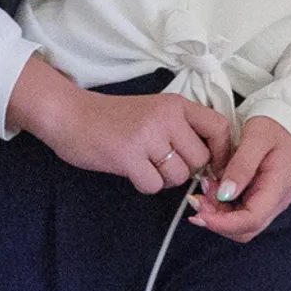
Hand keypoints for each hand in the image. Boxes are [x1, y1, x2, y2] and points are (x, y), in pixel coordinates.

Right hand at [19, 68, 230, 192]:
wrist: (69, 115)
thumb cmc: (114, 118)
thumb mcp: (155, 112)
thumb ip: (182, 130)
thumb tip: (212, 164)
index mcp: (176, 105)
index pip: (220, 128)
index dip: (222, 152)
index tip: (210, 165)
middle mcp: (166, 117)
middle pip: (200, 160)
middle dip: (185, 170)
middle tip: (162, 164)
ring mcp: (147, 136)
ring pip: (178, 176)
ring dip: (164, 179)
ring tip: (143, 164)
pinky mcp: (128, 156)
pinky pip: (154, 185)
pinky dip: (145, 184)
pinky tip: (131, 170)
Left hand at [192, 115, 290, 242]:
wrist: (290, 127)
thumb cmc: (275, 129)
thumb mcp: (256, 138)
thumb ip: (241, 166)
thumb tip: (224, 194)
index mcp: (278, 188)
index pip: (252, 220)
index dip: (223, 223)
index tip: (199, 215)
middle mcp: (276, 202)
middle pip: (245, 230)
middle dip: (217, 221)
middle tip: (197, 198)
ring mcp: (269, 204)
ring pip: (240, 226)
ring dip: (217, 214)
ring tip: (204, 188)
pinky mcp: (261, 201)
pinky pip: (239, 215)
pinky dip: (221, 208)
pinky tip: (212, 189)